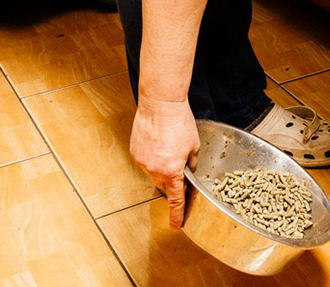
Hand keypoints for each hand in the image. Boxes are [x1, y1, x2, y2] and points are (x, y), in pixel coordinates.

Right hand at [130, 94, 198, 230]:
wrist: (160, 104)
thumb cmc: (180, 122)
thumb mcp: (194, 146)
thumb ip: (191, 164)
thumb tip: (188, 172)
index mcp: (172, 171)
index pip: (175, 199)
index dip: (176, 214)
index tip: (175, 225)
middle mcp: (154, 169)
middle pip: (164, 185)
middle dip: (172, 180)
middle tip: (179, 164)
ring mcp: (142, 161)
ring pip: (154, 172)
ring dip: (162, 166)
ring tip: (169, 145)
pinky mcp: (134, 152)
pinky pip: (145, 161)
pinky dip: (152, 156)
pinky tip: (159, 141)